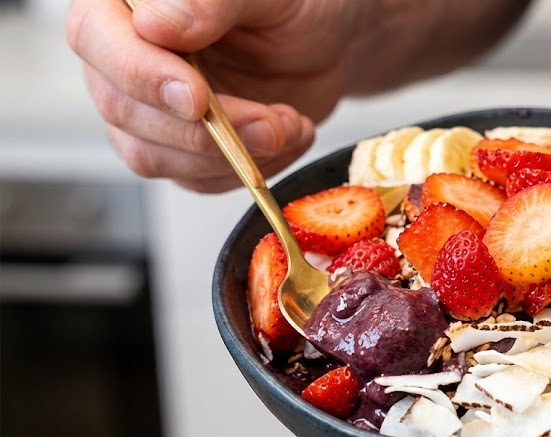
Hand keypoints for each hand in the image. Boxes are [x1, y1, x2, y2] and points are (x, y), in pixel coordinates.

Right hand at [66, 0, 354, 191]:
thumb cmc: (295, 7)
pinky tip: (286, 138)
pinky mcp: (178, 148)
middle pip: (122, 108)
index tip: (197, 99)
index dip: (141, 75)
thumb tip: (158, 26)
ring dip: (230, 156)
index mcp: (126, 4)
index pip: (97, 38)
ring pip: (153, 155)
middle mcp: (124, 55)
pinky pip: (194, 179)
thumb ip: (212, 2)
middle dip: (203, 130)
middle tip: (269, 124)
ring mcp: (147, 107)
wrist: (327, 45)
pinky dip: (246, 170)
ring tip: (287, 125)